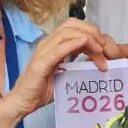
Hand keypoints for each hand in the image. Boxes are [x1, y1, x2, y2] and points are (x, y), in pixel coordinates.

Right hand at [9, 20, 127, 116]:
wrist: (22, 102)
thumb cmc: (41, 90)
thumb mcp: (65, 75)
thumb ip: (78, 66)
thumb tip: (98, 64)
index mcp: (54, 45)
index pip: (74, 28)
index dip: (92, 32)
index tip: (105, 47)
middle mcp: (48, 44)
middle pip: (72, 24)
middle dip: (92, 32)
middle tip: (106, 47)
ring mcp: (43, 52)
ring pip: (67, 33)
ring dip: (87, 39)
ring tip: (100, 51)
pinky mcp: (40, 64)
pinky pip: (57, 49)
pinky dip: (72, 44)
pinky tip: (84, 44)